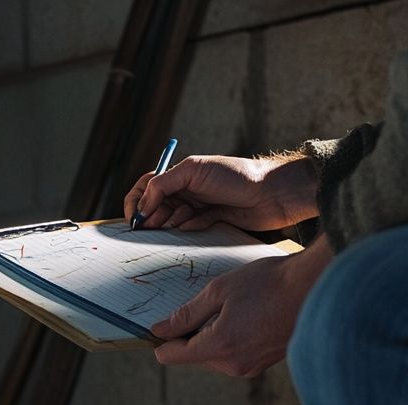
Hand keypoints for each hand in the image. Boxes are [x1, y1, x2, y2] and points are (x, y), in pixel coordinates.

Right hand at [124, 154, 317, 231]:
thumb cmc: (236, 176)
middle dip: (152, 216)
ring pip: (171, 220)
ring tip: (182, 221)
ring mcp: (198, 206)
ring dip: (171, 223)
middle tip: (156, 224)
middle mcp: (186, 189)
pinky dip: (189, 228)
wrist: (272, 194)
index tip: (136, 217)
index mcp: (180, 173)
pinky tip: (201, 222)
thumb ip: (163, 184)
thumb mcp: (194, 171)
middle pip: (155, 206)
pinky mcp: (210, 221)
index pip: (146, 186)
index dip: (136, 201)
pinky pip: (189, 229)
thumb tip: (143, 206)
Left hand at [151, 236, 333, 376]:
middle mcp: (233, 365)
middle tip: (211, 304)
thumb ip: (187, 313)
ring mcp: (251, 367)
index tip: (162, 322)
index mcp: (218, 347)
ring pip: (215, 355)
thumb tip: (161, 329)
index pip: (172, 356)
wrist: (317, 287)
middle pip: (194, 356)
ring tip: (235, 307)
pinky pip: (235, 354)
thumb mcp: (220, 290)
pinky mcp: (264, 363)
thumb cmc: (270, 283)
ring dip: (215, 334)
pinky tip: (248, 315)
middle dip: (193, 333)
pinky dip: (233, 337)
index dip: (163, 339)